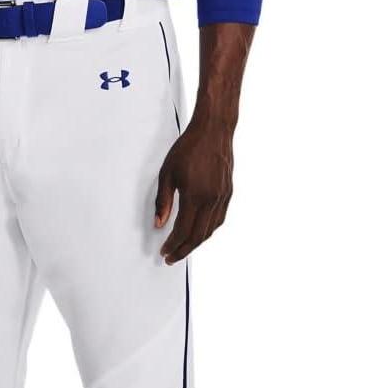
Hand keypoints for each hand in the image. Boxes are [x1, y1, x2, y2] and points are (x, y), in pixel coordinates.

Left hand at [154, 120, 233, 263]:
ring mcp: (222, 197)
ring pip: (210, 230)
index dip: (172, 245)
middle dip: (183, 250)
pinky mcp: (228, 193)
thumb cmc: (189, 148)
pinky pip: (218, 220)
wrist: (214, 130)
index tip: (164, 252)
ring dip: (196, 243)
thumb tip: (159, 223)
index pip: (183, 231)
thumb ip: (163, 202)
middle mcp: (211, 200)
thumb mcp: (167, 174)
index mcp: (195, 196)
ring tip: (183, 248)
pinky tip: (199, 233)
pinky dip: (207, 231)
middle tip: (171, 258)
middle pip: (198, 236)